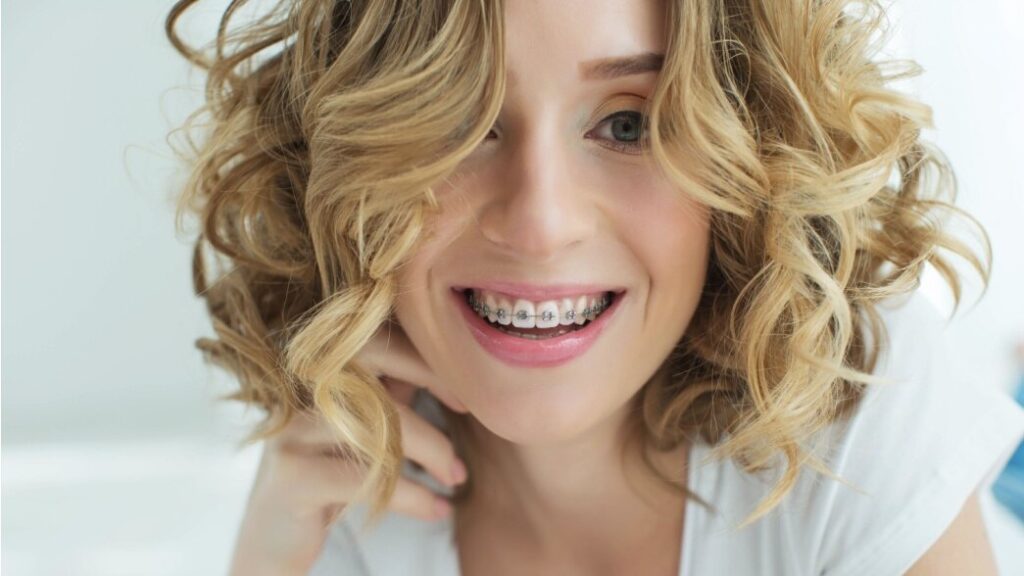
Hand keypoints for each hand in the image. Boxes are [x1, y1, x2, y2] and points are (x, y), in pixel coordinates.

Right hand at [227, 320, 468, 575]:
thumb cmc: (328, 474)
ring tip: (456, 477)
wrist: (274, 540)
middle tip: (466, 416)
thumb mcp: (362, 426)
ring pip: (379, 426)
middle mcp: (298, 390)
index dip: (424, 359)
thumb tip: (445, 362)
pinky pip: (368, 478)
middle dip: (431, 388)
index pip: (375, 339)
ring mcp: (292, 431)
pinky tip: (437, 508)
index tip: (464, 392)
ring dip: (432, 452)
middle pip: (376, 369)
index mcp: (317, 370)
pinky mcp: (293, 475)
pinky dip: (414, 496)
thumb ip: (389, 391)